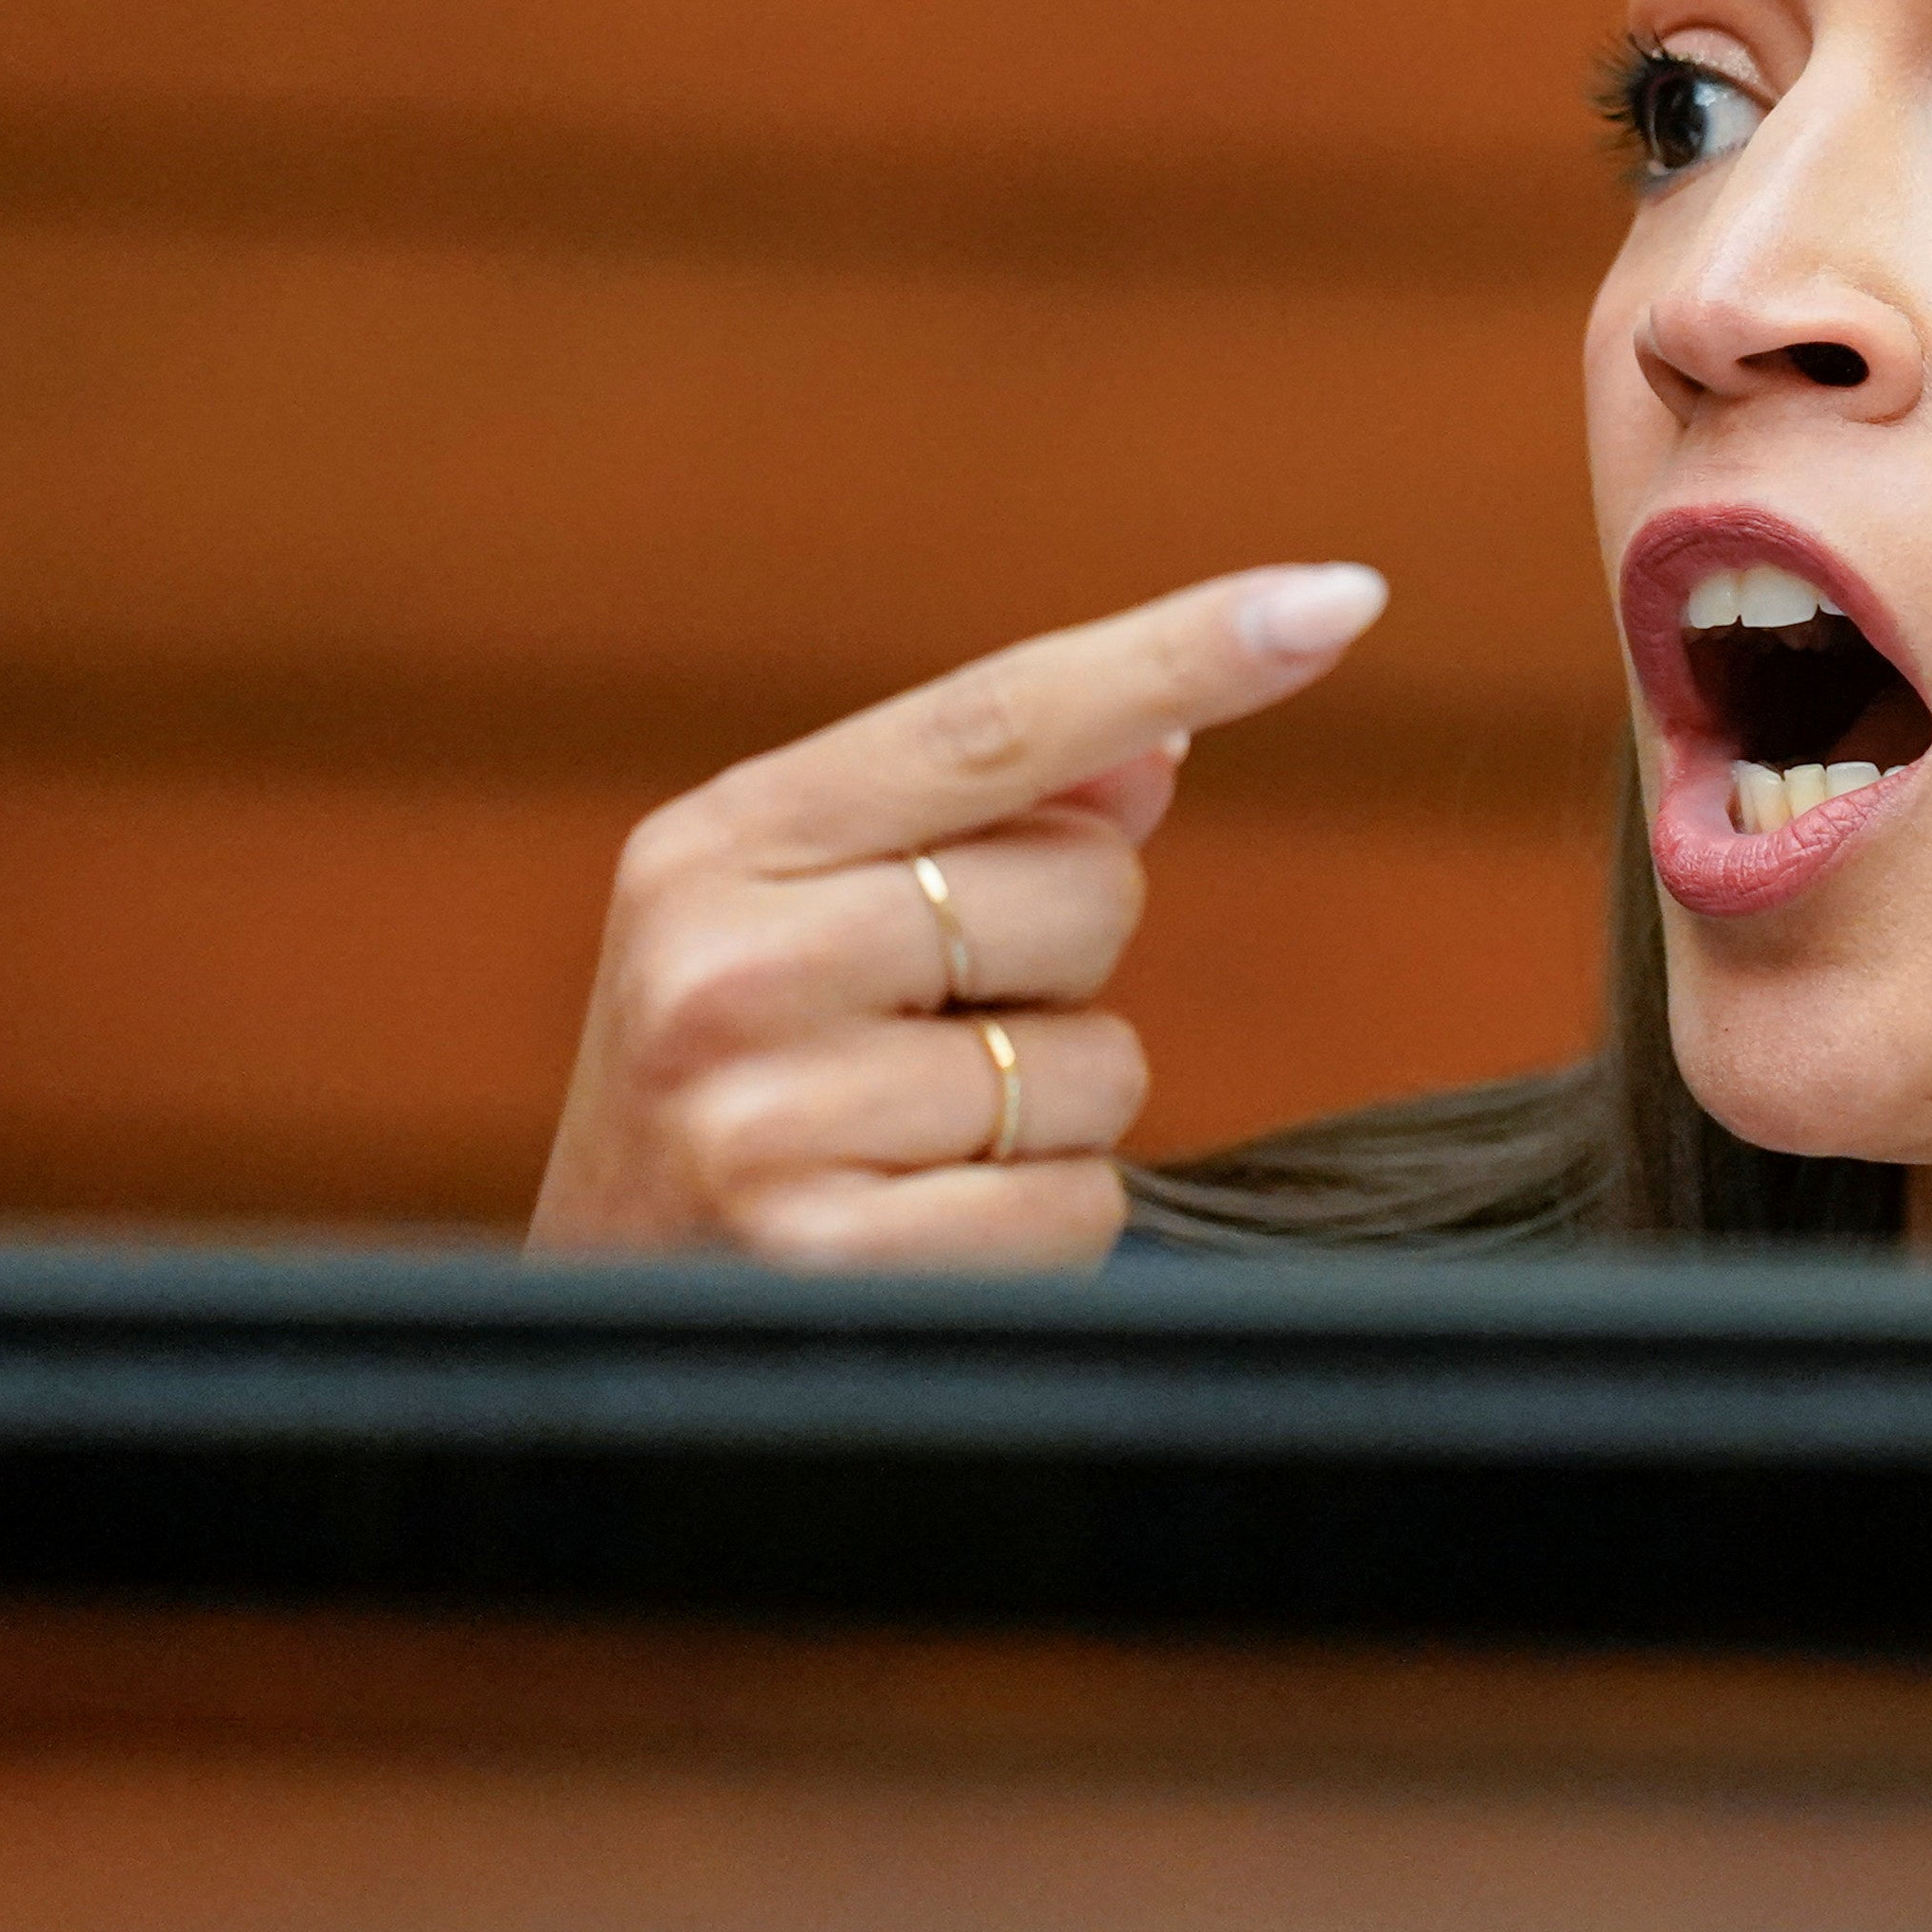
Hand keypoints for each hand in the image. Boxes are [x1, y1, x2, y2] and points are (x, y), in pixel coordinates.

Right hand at [528, 562, 1389, 1265]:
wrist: (593, 1332)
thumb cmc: (740, 1095)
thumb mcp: (806, 921)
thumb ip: (987, 816)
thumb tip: (1164, 736)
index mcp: (719, 845)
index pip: (999, 718)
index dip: (1178, 654)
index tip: (1337, 599)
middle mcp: (726, 965)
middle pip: (1092, 891)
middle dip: (1059, 967)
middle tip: (918, 1038)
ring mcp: (768, 1118)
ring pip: (1102, 1059)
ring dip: (1051, 1111)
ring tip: (903, 1145)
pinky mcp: (835, 1261)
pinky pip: (1080, 1197)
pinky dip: (1040, 1223)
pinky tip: (918, 1234)